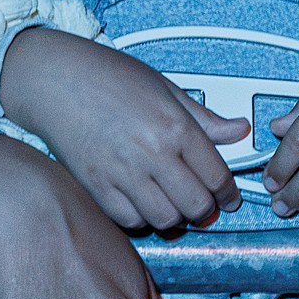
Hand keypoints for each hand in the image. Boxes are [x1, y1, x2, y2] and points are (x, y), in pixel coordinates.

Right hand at [0, 27, 245, 230]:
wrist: (59, 80)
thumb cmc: (112, 78)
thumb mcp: (169, 90)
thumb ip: (206, 119)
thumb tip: (239, 130)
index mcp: (176, 128)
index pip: (216, 175)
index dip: (229, 194)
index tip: (230, 199)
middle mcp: (151, 154)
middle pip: (194, 204)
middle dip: (207, 209)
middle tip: (208, 205)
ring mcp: (121, 173)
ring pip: (164, 218)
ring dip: (177, 218)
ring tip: (178, 206)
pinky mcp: (95, 185)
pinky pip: (128, 220)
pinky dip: (143, 220)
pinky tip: (148, 206)